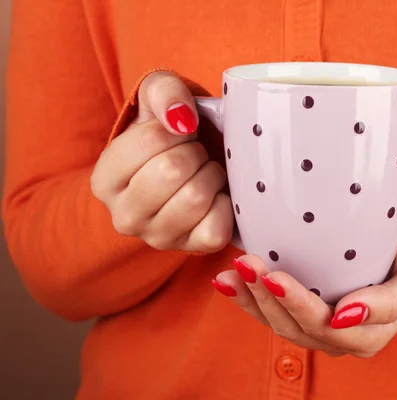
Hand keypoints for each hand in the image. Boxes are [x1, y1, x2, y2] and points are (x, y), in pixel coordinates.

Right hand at [91, 71, 233, 252]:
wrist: (191, 169)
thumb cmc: (171, 135)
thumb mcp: (158, 100)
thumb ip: (163, 92)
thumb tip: (181, 117)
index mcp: (104, 181)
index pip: (149, 141)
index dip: (176, 129)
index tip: (177, 134)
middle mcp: (124, 217)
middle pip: (172, 171)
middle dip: (194, 152)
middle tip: (195, 154)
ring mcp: (158, 238)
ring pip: (196, 197)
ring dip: (211, 175)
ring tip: (205, 172)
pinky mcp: (193, 248)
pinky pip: (217, 225)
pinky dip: (226, 204)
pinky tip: (216, 196)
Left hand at [212, 226, 396, 357]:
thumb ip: (390, 303)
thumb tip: (346, 314)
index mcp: (365, 337)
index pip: (323, 325)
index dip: (296, 303)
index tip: (275, 276)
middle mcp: (339, 338)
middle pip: (293, 325)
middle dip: (266, 296)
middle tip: (247, 262)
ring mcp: (320, 327)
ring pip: (277, 321)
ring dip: (251, 297)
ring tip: (232, 271)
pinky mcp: (306, 312)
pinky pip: (273, 312)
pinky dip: (248, 297)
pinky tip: (228, 281)